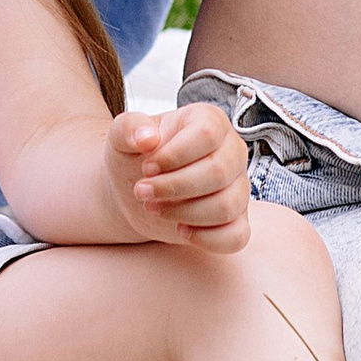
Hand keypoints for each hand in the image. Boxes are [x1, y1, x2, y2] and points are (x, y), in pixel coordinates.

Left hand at [107, 102, 249, 251]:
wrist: (138, 187)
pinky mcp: (235, 219)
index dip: (174, 155)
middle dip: (173, 188)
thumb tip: (147, 138)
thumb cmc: (136, 156)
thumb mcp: (123, 135)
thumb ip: (130, 128)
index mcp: (211, 121)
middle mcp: (232, 151)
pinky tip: (181, 229)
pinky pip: (236, 236)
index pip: (207, 135)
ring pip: (227, 206)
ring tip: (155, 208)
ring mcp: (238, 187)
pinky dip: (207, 239)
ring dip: (184, 213)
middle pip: (218, 172)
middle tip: (143, 191)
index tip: (147, 167)